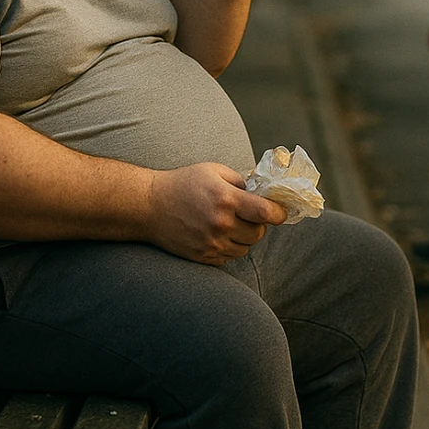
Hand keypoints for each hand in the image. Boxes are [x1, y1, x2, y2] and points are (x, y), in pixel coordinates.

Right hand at [148, 163, 287, 264]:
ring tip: (230, 224)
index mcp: (226, 198)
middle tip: (248, 215)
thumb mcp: (213, 170)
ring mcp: (211, 243)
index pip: (266, 212)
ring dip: (244, 238)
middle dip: (258, 224)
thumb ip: (241, 180)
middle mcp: (221, 223)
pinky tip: (217, 234)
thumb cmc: (182, 183)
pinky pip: (229, 258)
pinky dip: (229, 248)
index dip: (278, 213)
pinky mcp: (203, 256)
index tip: (279, 211)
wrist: (149, 206)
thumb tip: (262, 192)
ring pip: (245, 248)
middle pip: (258, 234)